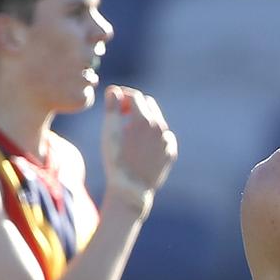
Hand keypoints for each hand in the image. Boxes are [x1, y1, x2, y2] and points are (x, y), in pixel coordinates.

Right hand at [101, 85, 176, 214]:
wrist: (130, 189)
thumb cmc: (116, 160)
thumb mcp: (109, 132)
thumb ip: (112, 108)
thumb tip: (114, 90)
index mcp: (144, 119)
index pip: (135, 96)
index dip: (123, 97)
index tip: (115, 105)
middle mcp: (160, 127)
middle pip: (148, 104)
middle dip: (135, 106)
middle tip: (122, 116)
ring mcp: (167, 141)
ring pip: (157, 121)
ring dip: (144, 121)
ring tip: (130, 134)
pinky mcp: (171, 152)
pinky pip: (164, 137)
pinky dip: (154, 137)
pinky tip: (142, 147)